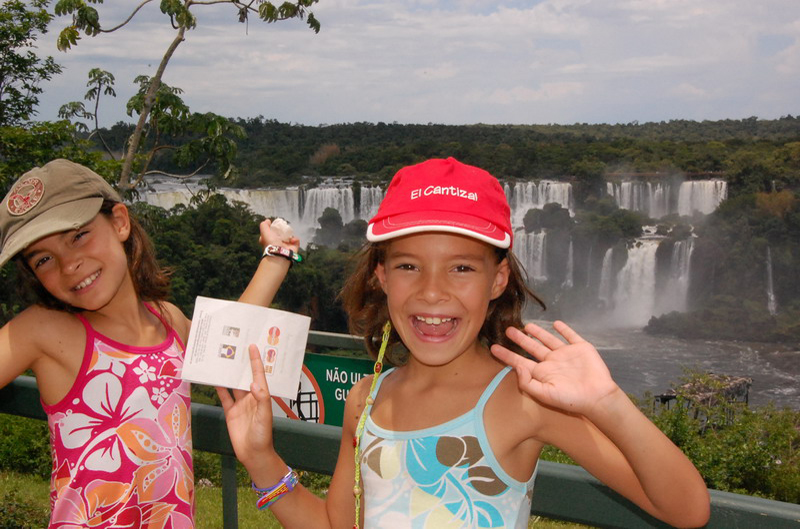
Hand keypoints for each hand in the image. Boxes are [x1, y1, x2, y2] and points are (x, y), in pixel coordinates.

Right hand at [216, 344, 276, 473]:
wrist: (253, 453)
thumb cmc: (263, 435)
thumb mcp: (265, 416)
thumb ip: (262, 399)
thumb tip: (254, 383)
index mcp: (261, 395)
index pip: (258, 374)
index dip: (256, 361)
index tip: (253, 346)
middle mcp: (251, 397)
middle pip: (245, 376)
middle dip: (242, 364)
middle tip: (236, 347)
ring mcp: (240, 404)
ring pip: (233, 385)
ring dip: (229, 374)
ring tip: (223, 360)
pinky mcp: (230, 412)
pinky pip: (224, 397)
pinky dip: (219, 388)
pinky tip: (214, 379)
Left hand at [259, 219, 299, 252]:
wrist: (279, 253)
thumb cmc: (270, 243)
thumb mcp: (264, 232)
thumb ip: (264, 225)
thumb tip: (267, 220)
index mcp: (270, 240)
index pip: (272, 233)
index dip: (274, 229)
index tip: (276, 226)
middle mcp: (278, 243)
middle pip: (282, 234)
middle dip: (284, 231)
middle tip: (284, 228)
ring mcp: (286, 246)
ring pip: (290, 237)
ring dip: (290, 235)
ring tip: (289, 235)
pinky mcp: (293, 248)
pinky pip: (296, 241)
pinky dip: (295, 239)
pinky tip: (292, 240)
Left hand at [490, 321, 618, 415]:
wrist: (597, 397)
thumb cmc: (570, 399)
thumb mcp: (544, 394)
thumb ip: (527, 381)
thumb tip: (517, 365)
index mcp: (542, 373)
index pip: (520, 361)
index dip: (506, 355)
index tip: (493, 348)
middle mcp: (552, 362)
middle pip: (532, 348)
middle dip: (519, 339)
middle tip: (508, 330)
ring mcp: (566, 354)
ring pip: (548, 340)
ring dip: (538, 332)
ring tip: (527, 325)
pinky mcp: (580, 348)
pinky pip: (570, 336)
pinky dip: (564, 329)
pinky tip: (556, 324)